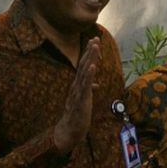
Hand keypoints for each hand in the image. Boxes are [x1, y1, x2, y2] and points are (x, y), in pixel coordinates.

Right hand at [52, 38, 99, 154]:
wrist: (71, 129)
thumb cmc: (78, 113)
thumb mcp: (85, 98)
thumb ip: (89, 89)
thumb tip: (96, 84)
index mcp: (78, 84)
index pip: (83, 66)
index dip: (88, 53)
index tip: (93, 41)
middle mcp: (76, 85)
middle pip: (83, 65)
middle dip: (89, 52)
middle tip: (95, 38)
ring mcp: (78, 91)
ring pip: (84, 72)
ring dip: (90, 58)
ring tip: (95, 47)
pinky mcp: (81, 98)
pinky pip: (85, 85)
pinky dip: (90, 75)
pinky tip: (93, 66)